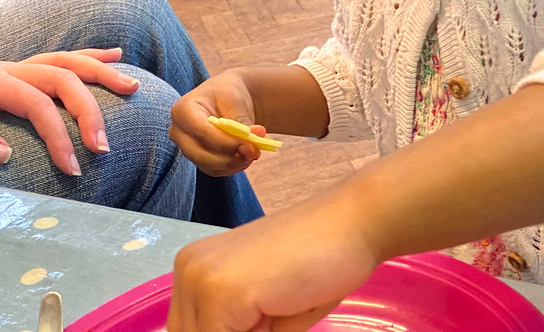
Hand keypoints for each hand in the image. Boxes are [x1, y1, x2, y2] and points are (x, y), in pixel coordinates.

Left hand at [0, 48, 138, 174]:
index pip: (34, 103)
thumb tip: (5, 153)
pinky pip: (60, 59)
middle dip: (87, 110)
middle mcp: (4, 69)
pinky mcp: (21, 73)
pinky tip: (116, 56)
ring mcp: (15, 68)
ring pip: (66, 61)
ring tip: (132, 89)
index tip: (73, 169)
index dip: (58, 134)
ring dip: (102, 74)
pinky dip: (90, 56)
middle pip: (59, 77)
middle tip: (104, 148)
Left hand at [168, 192, 378, 331]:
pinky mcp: (222, 293)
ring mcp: (201, 280)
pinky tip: (283, 308)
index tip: (262, 322)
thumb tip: (235, 331)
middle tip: (277, 312)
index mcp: (195, 269)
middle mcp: (188, 269)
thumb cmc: (325, 259)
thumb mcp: (267, 308)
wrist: (355, 222)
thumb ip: (240, 329)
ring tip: (281, 306)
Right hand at [169, 69, 267, 176]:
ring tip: (254, 151)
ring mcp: (186, 147)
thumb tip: (253, 144)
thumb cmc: (227, 94)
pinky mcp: (197, 159)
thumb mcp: (235, 101)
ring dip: (235, 163)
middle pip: (200, 154)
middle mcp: (178, 132)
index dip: (226, 142)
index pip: (202, 132)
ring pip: (209, 166)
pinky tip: (247, 156)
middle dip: (230, 158)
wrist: (225, 97)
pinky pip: (215, 170)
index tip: (249, 145)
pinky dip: (233, 167)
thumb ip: (242, 123)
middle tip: (254, 152)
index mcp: (182, 111)